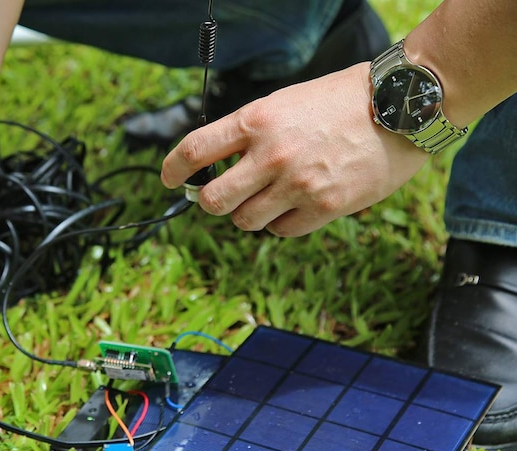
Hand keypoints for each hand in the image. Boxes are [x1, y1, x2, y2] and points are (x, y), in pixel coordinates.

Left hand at [161, 63, 429, 235]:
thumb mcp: (284, 103)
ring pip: (245, 222)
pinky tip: (297, 204)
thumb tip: (218, 166)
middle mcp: (271, 154)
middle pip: (212, 200)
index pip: (194, 150)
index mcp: (256, 120)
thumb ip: (249, 134)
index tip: (168, 178)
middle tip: (221, 196)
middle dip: (211, 201)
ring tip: (269, 197)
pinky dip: (282, 224)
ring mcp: (297, 184)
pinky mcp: (324, 207)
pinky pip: (282, 231)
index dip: (172, 169)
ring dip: (249, 214)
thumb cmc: (340, 100)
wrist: (401, 106)